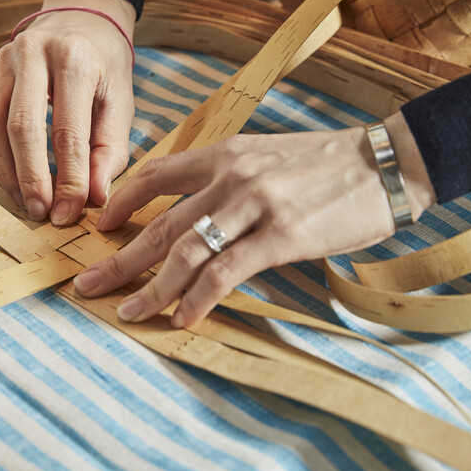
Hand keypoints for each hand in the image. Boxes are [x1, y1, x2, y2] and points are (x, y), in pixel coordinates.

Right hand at [0, 0, 135, 224]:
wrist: (82, 19)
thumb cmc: (105, 67)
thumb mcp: (120, 104)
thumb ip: (110, 152)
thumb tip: (94, 197)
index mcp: (75, 59)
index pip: (68, 131)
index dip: (68, 178)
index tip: (69, 212)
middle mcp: (33, 54)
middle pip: (22, 128)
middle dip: (30, 178)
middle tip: (41, 213)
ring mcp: (4, 61)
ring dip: (6, 172)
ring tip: (25, 202)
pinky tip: (12, 181)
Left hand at [73, 114, 436, 327]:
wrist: (384, 162)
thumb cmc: (326, 164)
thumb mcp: (265, 155)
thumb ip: (226, 178)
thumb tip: (196, 211)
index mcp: (223, 153)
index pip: (156, 175)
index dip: (122, 202)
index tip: (101, 226)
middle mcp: (230, 176)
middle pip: (159, 224)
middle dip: (118, 259)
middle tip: (87, 285)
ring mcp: (254, 205)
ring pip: (185, 252)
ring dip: (150, 287)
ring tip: (128, 311)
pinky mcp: (281, 235)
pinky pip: (225, 272)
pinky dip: (198, 298)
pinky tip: (184, 317)